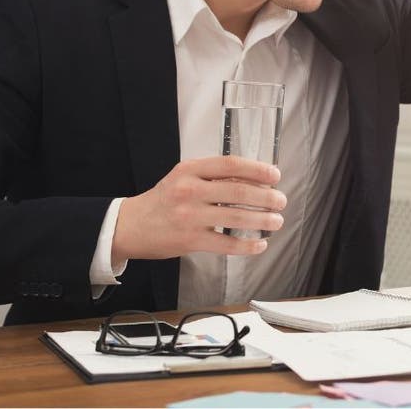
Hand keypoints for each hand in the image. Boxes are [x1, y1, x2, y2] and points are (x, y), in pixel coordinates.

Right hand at [111, 156, 285, 264]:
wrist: (130, 226)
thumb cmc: (163, 200)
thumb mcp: (182, 177)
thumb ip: (212, 176)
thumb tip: (253, 180)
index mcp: (189, 170)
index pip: (230, 165)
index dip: (257, 169)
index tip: (275, 175)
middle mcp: (189, 190)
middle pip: (238, 191)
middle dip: (266, 197)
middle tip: (281, 200)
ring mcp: (190, 216)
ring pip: (236, 217)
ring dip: (263, 220)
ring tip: (276, 221)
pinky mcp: (190, 240)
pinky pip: (226, 244)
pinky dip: (247, 245)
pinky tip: (259, 244)